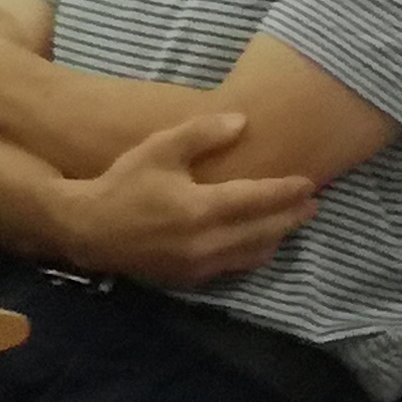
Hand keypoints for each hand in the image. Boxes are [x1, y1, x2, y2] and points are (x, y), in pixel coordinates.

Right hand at [61, 111, 319, 287]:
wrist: (89, 229)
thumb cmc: (124, 182)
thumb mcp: (160, 148)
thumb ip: (202, 134)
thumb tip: (242, 122)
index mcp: (201, 209)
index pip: (258, 201)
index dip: (287, 193)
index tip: (310, 184)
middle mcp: (206, 243)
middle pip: (264, 231)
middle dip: (291, 218)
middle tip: (313, 205)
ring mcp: (199, 266)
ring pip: (252, 254)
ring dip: (276, 238)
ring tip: (290, 221)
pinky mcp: (190, 279)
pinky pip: (233, 267)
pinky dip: (252, 253)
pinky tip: (258, 242)